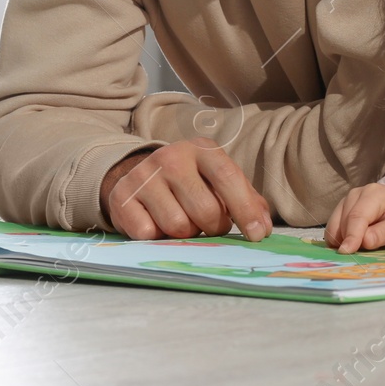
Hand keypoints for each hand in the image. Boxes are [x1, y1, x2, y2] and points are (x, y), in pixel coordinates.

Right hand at [101, 138, 270, 241]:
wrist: (139, 174)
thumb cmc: (190, 182)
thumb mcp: (217, 180)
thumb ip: (246, 200)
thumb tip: (262, 229)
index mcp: (202, 149)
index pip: (228, 178)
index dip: (245, 209)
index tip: (257, 234)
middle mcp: (172, 157)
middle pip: (205, 210)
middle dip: (214, 227)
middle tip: (209, 225)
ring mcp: (144, 175)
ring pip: (178, 226)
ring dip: (185, 233)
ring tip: (181, 220)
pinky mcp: (122, 196)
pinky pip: (149, 234)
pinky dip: (157, 236)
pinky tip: (155, 222)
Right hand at [325, 184, 384, 253]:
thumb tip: (365, 241)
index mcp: (376, 194)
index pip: (359, 215)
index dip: (352, 235)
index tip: (346, 252)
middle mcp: (358, 193)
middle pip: (344, 221)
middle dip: (348, 240)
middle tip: (360, 256)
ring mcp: (347, 200)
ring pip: (335, 225)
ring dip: (342, 241)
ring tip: (360, 249)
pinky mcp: (341, 209)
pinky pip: (333, 228)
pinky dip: (339, 240)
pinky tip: (353, 245)